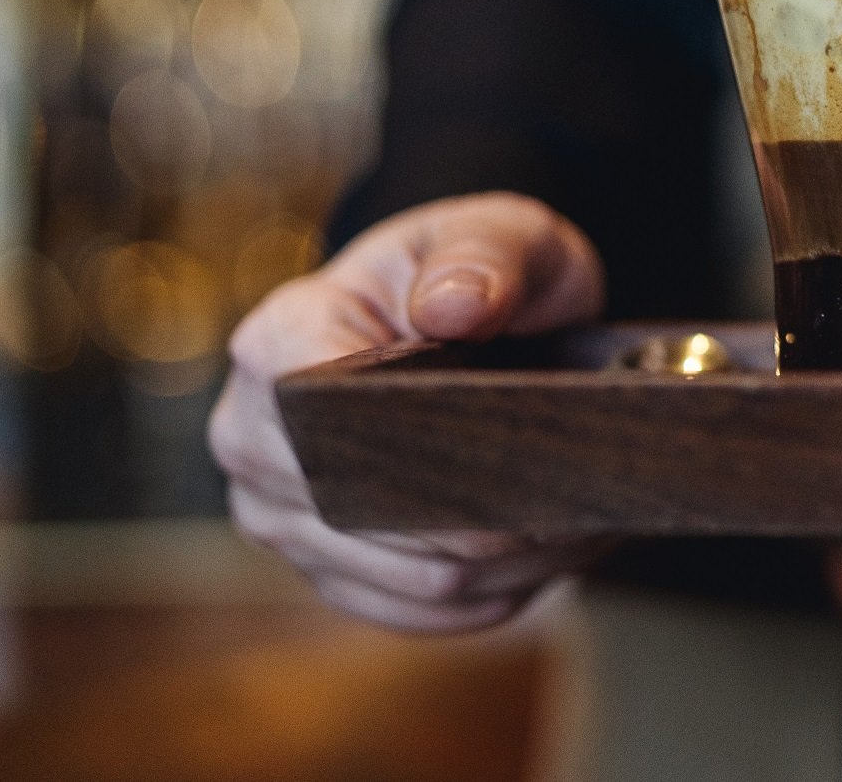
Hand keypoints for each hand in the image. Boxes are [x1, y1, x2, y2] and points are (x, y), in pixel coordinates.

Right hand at [210, 192, 607, 632]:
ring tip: (587, 514)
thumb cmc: (473, 267)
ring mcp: (282, 516)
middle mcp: (254, 437)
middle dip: (493, 512)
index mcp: (276, 340)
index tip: (514, 433)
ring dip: (514, 558)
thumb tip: (455, 307)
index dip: (422, 436)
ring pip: (419, 575)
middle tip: (584, 490)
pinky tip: (554, 549)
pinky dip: (502, 590)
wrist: (460, 312)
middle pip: (378, 513)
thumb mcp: (498, 232)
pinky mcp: (329, 571)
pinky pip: (425, 610)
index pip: (319, 410)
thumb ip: (482, 255)